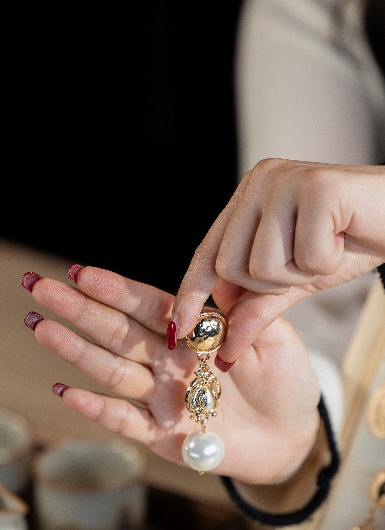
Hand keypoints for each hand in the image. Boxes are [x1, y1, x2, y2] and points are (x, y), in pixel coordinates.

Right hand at [22, 265, 320, 482]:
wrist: (292, 434)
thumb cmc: (284, 381)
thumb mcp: (275, 338)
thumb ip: (244, 315)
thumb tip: (216, 286)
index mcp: (190, 333)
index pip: (146, 305)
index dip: (115, 290)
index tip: (82, 272)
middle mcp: (167, 361)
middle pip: (116, 332)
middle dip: (77, 309)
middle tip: (39, 287)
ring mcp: (160, 397)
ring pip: (112, 370)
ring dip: (75, 350)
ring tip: (41, 327)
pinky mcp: (162, 434)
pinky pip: (124, 421)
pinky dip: (96, 408)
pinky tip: (65, 391)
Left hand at [171, 159, 384, 365]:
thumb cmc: (350, 241)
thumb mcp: (295, 280)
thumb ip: (257, 308)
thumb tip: (226, 349)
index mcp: (249, 198)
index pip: (208, 253)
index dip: (192, 293)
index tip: (180, 329)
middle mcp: (260, 182)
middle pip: (230, 267)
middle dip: (270, 285)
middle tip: (305, 266)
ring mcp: (286, 180)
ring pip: (262, 266)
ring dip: (300, 274)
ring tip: (327, 248)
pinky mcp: (317, 186)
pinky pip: (304, 256)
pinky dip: (328, 262)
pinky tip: (344, 239)